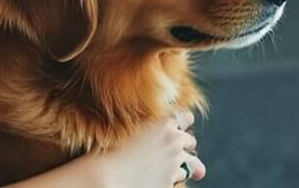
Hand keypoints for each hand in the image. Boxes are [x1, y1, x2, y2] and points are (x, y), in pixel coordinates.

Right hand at [88, 109, 205, 187]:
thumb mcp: (131, 129)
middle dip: (183, 146)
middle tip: (168, 152)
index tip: (176, 129)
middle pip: (190, 141)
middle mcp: (173, 140)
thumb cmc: (110, 151)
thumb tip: (167, 134)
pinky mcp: (172, 180)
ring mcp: (175, 161)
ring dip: (184, 165)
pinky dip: (172, 179)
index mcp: (162, 122)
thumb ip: (151, 130)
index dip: (182, 124)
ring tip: (167, 168)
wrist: (105, 175)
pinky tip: (156, 178)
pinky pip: (180, 178)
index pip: (186, 117)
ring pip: (193, 163)